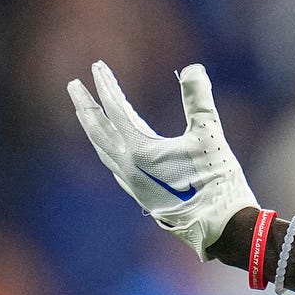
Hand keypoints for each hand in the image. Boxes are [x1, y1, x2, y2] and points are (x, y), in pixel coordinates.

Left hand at [68, 61, 257, 260]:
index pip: (116, 108)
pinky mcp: (140, 195)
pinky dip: (106, 150)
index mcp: (139, 148)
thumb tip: (193, 68)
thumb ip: (198, 100)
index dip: (106, 85)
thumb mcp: (210, 136)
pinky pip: (112, 166)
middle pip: (97, 129)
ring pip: (101, 149)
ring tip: (86, 114)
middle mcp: (127, 165)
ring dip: (92, 128)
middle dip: (85, 105)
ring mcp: (131, 182)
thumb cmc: (217, 181)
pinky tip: (110, 151)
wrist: (221, 227)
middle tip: (73, 86)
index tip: (97, 66)